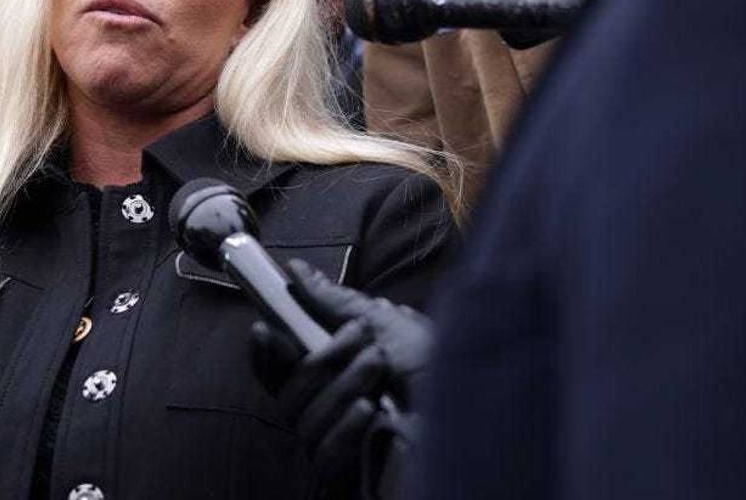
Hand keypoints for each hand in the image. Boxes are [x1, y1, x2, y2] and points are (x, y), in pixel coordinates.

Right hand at [251, 260, 432, 487]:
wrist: (482, 416)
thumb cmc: (439, 370)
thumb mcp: (388, 325)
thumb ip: (338, 302)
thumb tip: (298, 269)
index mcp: (336, 375)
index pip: (280, 370)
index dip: (265, 352)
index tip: (263, 328)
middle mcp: (332, 410)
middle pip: (288, 392)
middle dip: (321, 360)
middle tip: (363, 340)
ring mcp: (340, 444)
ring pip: (303, 420)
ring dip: (341, 387)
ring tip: (381, 369)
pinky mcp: (349, 476)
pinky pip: (322, 453)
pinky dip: (343, 428)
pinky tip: (371, 414)